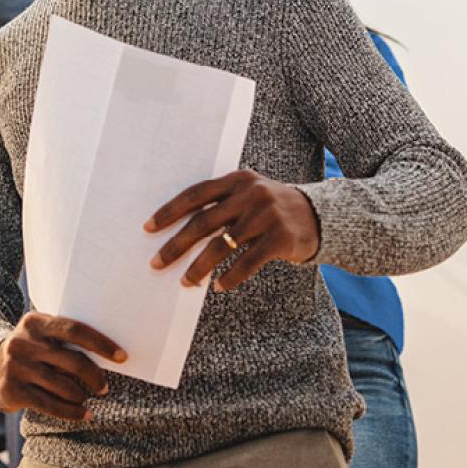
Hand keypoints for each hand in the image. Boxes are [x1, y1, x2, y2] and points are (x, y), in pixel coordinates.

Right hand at [0, 311, 126, 420]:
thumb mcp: (40, 333)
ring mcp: (16, 367)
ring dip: (82, 396)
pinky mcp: (13, 391)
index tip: (122, 357)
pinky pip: (50, 405)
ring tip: (88, 398)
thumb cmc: (30, 349)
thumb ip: (64, 336)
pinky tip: (84, 414)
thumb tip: (108, 351)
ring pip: (63, 386)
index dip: (101, 343)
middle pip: (72, 360)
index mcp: (35, 322)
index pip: (74, 329)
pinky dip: (71, 412)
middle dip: (94, 376)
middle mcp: (23, 342)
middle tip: (104, 386)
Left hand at [146, 168, 319, 291]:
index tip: (148, 228)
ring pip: (222, 246)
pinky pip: (247, 262)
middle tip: (157, 263)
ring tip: (186, 282)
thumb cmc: (271, 208)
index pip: (195, 194)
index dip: (170, 211)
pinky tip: (218, 287)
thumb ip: (221, 202)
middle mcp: (250, 194)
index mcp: (237, 180)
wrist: (318, 216)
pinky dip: (230, 277)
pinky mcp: (279, 238)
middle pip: (203, 222)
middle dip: (176, 245)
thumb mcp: (248, 193)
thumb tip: (178, 229)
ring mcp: (265, 216)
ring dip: (199, 267)